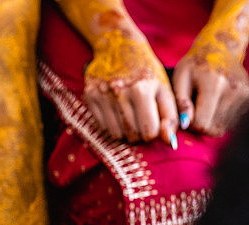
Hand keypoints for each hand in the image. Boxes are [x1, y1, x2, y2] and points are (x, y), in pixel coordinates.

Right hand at [84, 29, 177, 145]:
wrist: (117, 45)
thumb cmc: (145, 70)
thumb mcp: (163, 88)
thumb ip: (170, 116)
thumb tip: (170, 143)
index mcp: (142, 89)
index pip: (150, 132)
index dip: (155, 131)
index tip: (155, 121)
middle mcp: (120, 93)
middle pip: (133, 136)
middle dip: (141, 132)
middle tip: (142, 117)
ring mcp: (102, 96)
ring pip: (117, 135)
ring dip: (126, 131)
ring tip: (130, 115)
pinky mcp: (89, 97)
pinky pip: (103, 127)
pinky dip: (112, 125)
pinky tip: (117, 112)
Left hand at [173, 33, 248, 135]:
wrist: (221, 48)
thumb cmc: (195, 64)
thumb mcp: (180, 78)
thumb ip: (181, 102)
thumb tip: (186, 124)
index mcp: (214, 85)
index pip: (201, 124)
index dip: (190, 124)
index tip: (186, 114)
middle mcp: (233, 90)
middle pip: (212, 128)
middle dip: (200, 124)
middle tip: (195, 109)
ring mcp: (244, 94)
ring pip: (222, 128)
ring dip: (210, 121)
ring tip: (206, 103)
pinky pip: (230, 123)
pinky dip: (220, 119)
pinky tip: (215, 104)